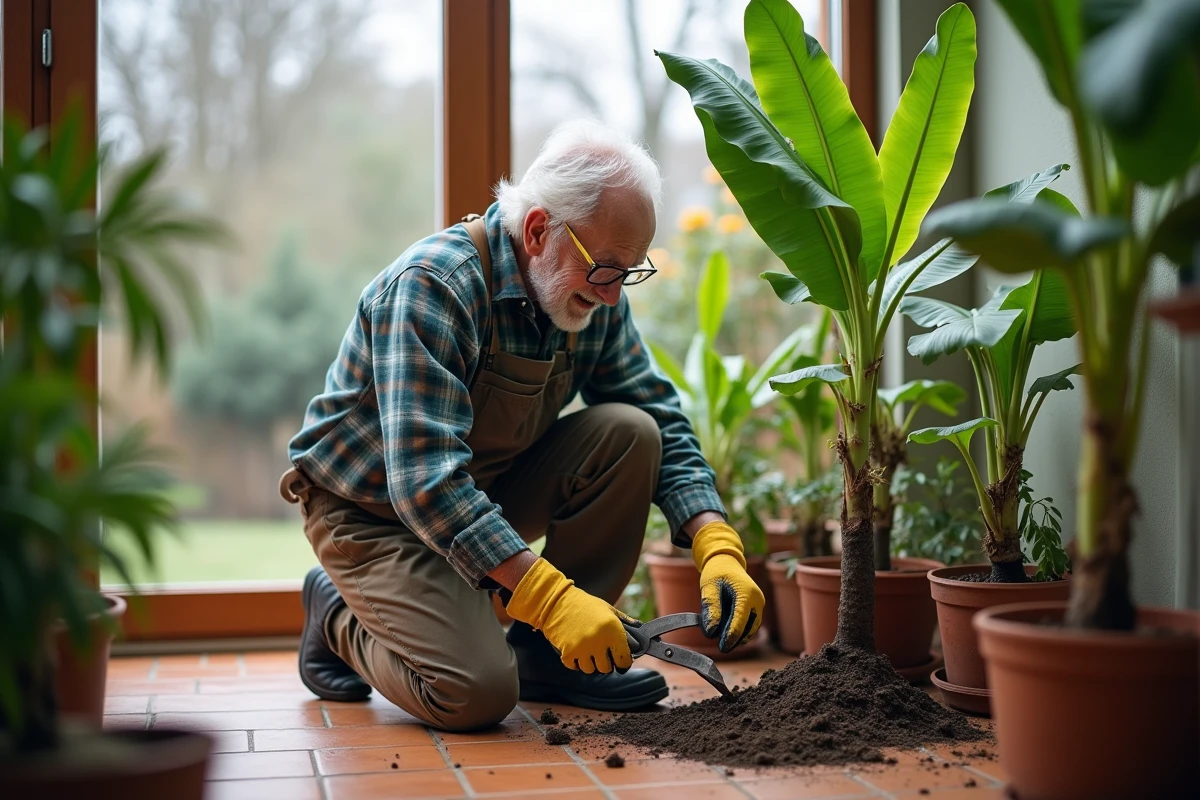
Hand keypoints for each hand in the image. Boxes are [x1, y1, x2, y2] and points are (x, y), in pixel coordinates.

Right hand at [506, 557, 634, 672]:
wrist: (557, 602)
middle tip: (600, 653)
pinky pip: (575, 667)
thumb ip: (625, 622)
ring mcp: (583, 648)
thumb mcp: (609, 609)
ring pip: (590, 670)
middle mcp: (599, 641)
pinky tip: (576, 651)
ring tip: (587, 650)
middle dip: (605, 662)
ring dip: (590, 663)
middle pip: (606, 668)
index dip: (623, 662)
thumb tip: (641, 630)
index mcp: (613, 630)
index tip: (620, 661)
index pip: (624, 660)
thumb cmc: (585, 605)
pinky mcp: (568, 652)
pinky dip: (576, 662)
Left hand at [691, 520, 765, 651]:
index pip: (741, 619)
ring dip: (739, 636)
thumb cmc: (716, 573)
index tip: (722, 646)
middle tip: (721, 647)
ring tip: (723, 640)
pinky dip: (741, 631)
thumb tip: (710, 632)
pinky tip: (728, 634)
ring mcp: (759, 604)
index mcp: (746, 593)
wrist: (726, 562)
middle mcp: (757, 600)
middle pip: (749, 627)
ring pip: (752, 628)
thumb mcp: (709, 587)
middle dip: (736, 638)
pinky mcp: (756, 608)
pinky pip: (751, 624)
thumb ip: (710, 608)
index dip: (732, 634)